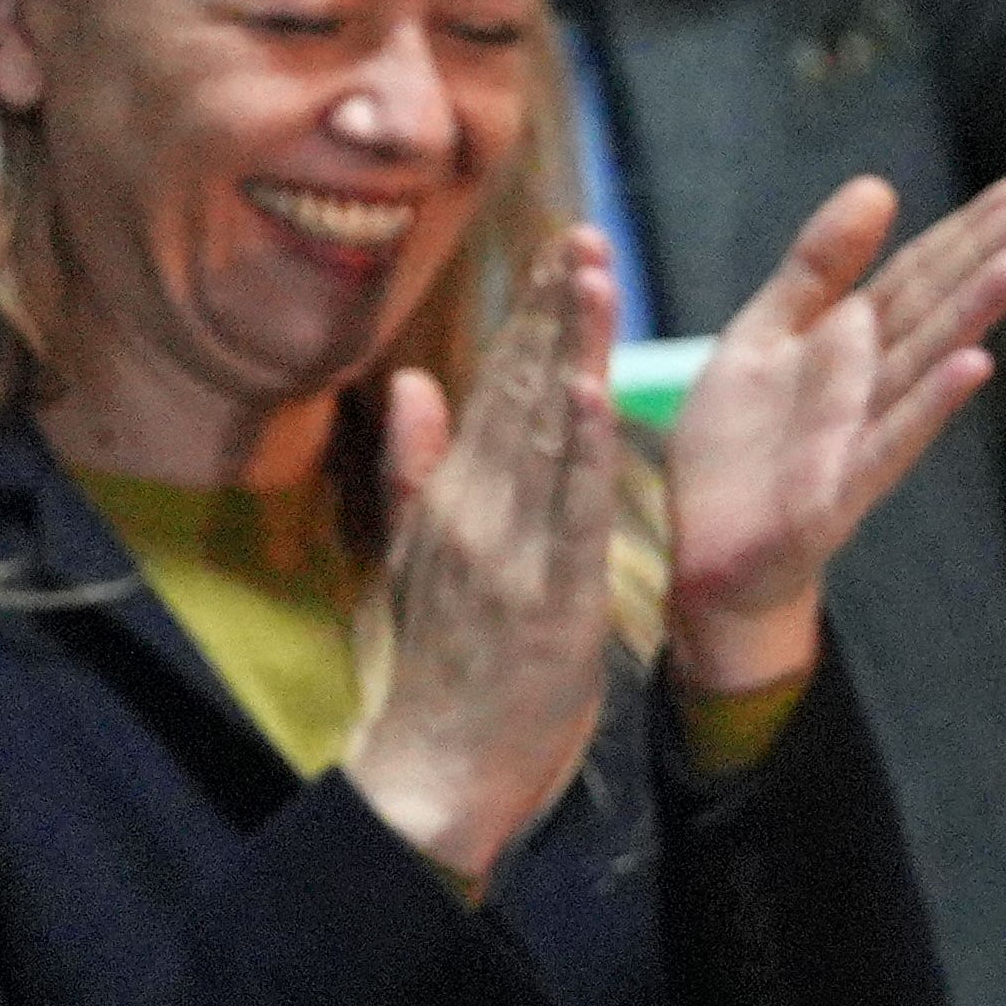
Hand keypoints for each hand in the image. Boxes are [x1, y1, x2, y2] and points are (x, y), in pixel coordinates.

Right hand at [343, 229, 625, 889]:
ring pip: (545, 435)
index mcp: (453, 500)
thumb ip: (415, 467)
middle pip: (521, 394)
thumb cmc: (444, 667)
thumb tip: (412, 381)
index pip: (498, 389)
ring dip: (571, 353)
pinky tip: (592, 392)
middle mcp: (475, 511)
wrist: (436, 770)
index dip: (534, 318)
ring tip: (592, 280)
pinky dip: (579, 451)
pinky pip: (569, 512)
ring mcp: (508, 551)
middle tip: (586, 235)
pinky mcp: (546, 597)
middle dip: (555, 312)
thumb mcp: (422, 557)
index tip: (564, 250)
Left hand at [662, 171, 1005, 698]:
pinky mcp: (838, 492)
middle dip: (990, 255)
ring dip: (975, 315)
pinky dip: (932, 404)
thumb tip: (879, 187)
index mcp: (850, 342)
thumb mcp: (763, 336)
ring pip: (925, 363)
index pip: (919, 272)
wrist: (704, 555)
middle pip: (935, 307)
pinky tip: (974, 364)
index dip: (969, 228)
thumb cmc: (740, 450)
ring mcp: (860, 435)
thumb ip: (816, 268)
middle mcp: (869, 383)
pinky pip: (890, 441)